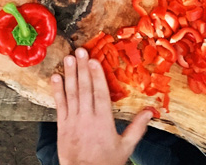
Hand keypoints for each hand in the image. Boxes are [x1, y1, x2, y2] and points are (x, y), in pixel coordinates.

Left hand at [52, 47, 153, 164]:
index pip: (100, 94)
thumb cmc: (106, 163)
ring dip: (70, 74)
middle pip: (84, 89)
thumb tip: (149, 112)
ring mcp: (72, 120)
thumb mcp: (126, 147)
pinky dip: (57, 90)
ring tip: (69, 58)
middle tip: (80, 51)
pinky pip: (59, 104)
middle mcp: (87, 118)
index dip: (97, 76)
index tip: (95, 61)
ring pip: (71, 93)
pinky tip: (56, 77)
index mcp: (103, 122)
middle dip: (83, 69)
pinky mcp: (61, 125)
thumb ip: (137, 128)